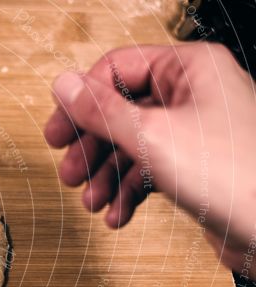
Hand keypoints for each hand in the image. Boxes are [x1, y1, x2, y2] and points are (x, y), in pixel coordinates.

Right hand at [45, 43, 255, 275]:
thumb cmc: (232, 175)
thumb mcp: (150, 137)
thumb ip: (101, 111)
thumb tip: (63, 85)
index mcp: (190, 69)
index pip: (117, 69)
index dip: (82, 102)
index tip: (57, 133)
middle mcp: (193, 94)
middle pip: (120, 111)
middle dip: (91, 149)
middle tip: (68, 175)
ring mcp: (194, 132)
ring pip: (130, 145)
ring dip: (105, 177)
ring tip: (91, 203)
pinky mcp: (194, 166)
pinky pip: (148, 171)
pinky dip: (128, 193)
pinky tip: (117, 215)